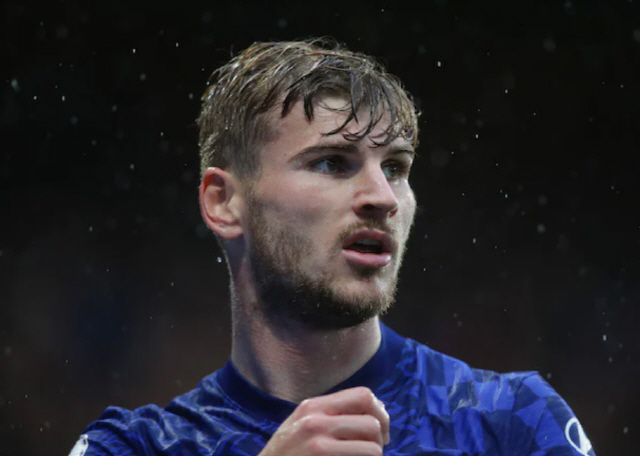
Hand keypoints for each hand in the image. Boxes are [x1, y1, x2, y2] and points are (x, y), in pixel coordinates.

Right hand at [259, 386, 389, 455]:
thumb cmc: (285, 454)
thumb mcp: (300, 425)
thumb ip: (330, 414)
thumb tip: (375, 408)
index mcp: (313, 406)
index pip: (363, 396)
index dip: (380, 412)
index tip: (380, 429)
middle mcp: (315, 419)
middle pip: (372, 420)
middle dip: (381, 437)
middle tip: (378, 449)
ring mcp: (318, 443)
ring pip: (372, 446)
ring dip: (375, 455)